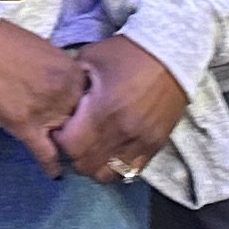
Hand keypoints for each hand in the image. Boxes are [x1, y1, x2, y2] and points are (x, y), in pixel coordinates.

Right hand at [0, 17, 90, 177]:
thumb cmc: (5, 41)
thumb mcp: (46, 51)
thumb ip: (61, 73)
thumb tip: (66, 89)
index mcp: (73, 72)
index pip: (93, 102)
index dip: (89, 114)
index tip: (87, 122)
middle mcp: (66, 93)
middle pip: (83, 123)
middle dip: (80, 132)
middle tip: (80, 143)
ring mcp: (46, 111)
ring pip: (67, 140)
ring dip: (67, 149)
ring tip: (71, 160)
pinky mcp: (24, 126)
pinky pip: (45, 153)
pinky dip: (50, 166)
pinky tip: (55, 175)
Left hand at [48, 33, 188, 185]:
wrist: (170, 54)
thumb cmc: (126, 54)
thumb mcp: (91, 59)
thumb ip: (72, 85)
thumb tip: (58, 104)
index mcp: (102, 110)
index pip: (71, 147)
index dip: (60, 141)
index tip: (61, 129)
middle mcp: (121, 132)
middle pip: (86, 166)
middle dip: (74, 156)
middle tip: (75, 139)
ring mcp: (141, 142)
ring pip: (108, 174)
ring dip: (96, 164)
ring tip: (94, 148)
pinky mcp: (155, 145)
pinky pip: (131, 171)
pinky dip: (117, 165)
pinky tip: (113, 150)